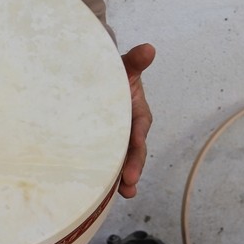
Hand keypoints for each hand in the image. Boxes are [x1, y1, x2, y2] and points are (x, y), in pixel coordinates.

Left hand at [118, 42, 154, 197]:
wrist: (95, 81)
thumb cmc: (112, 76)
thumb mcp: (123, 68)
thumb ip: (134, 61)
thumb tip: (148, 48)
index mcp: (138, 114)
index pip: (140, 127)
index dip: (139, 138)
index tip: (137, 145)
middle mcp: (131, 132)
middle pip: (135, 152)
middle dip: (134, 167)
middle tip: (129, 183)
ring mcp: (118, 143)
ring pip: (123, 163)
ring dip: (124, 179)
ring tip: (123, 193)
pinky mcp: (104, 150)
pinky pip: (108, 166)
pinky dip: (108, 180)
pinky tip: (103, 195)